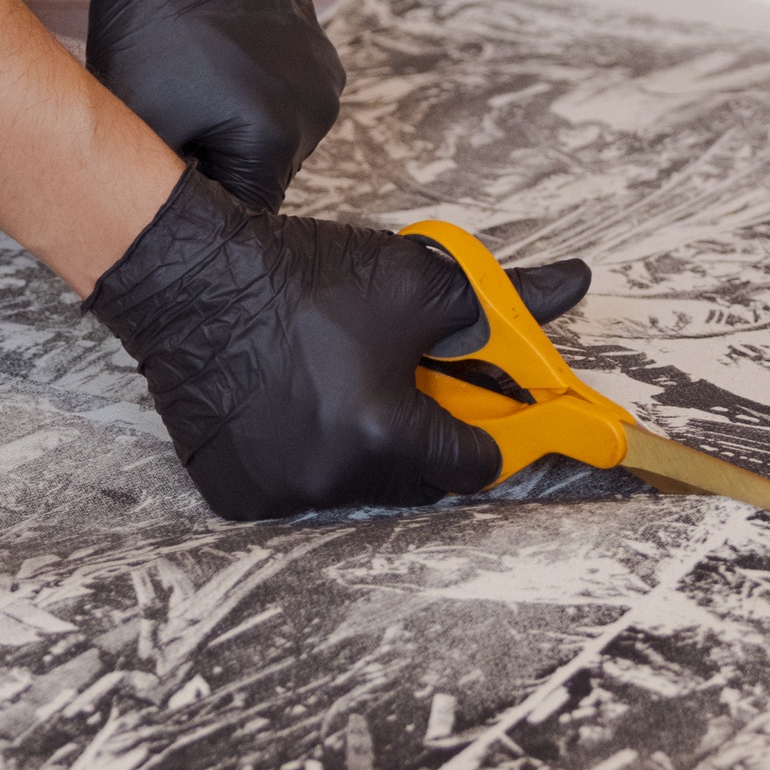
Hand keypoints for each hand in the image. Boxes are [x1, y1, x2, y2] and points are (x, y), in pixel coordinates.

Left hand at [82, 0, 343, 209]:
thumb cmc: (147, 21)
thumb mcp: (142, 122)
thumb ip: (168, 188)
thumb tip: (176, 226)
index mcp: (278, 139)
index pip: (244, 211)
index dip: (199, 195)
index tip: (166, 166)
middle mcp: (317, 108)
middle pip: (261, 170)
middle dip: (215, 156)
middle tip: (168, 116)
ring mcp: (321, 68)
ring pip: (270, 127)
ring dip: (231, 119)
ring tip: (186, 78)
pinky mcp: (314, 35)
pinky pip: (279, 83)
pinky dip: (245, 80)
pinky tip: (206, 49)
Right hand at [85, 167, 592, 521]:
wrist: (193, 276)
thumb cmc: (303, 275)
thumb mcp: (413, 279)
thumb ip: (500, 302)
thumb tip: (575, 287)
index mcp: (385, 435)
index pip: (474, 462)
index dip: (485, 427)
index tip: (476, 401)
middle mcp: (333, 479)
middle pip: (415, 479)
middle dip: (423, 435)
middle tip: (404, 382)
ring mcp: (279, 492)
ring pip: (355, 485)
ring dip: (365, 446)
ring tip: (343, 382)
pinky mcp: (234, 494)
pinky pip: (295, 488)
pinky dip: (306, 455)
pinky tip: (293, 402)